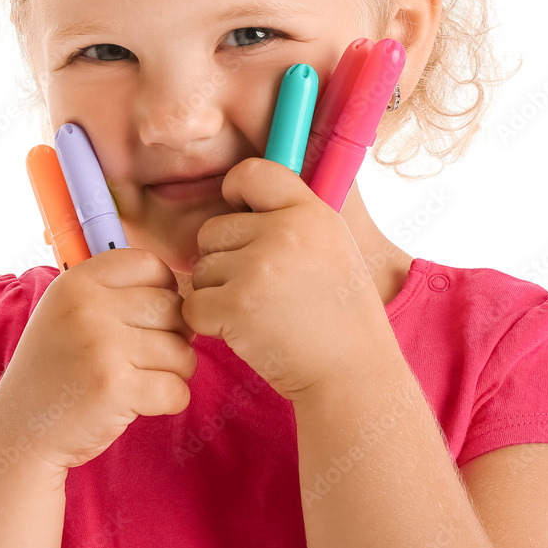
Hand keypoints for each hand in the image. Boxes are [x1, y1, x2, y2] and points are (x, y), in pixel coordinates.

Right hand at [0, 248, 196, 470]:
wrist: (19, 432)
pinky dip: (171, 401)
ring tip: (143, 381)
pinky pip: (177, 388)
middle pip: (173, 308)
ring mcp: (101, 346)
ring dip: (175, 372)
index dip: (163, 291)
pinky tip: (143, 404)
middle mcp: (88, 306)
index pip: (151, 264)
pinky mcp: (114, 388)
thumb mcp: (69, 312)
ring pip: (181, 350)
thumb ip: (117, 293)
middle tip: (150, 358)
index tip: (150, 318)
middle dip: (175, 336)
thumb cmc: (57, 370)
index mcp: (77, 281)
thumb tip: (186, 293)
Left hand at [182, 157, 394, 401]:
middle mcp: (284, 232)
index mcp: (310, 211)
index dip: (236, 192)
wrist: (353, 374)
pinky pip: (194, 304)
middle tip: (259, 289)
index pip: (252, 173)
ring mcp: (258, 268)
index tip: (240, 215)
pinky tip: (242, 332)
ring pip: (202, 268)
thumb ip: (291, 218)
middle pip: (213, 229)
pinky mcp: (235, 307)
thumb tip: (241, 199)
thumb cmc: (339, 314)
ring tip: (258, 313)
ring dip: (217, 293)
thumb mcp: (332, 246)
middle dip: (224, 260)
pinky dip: (208, 323)